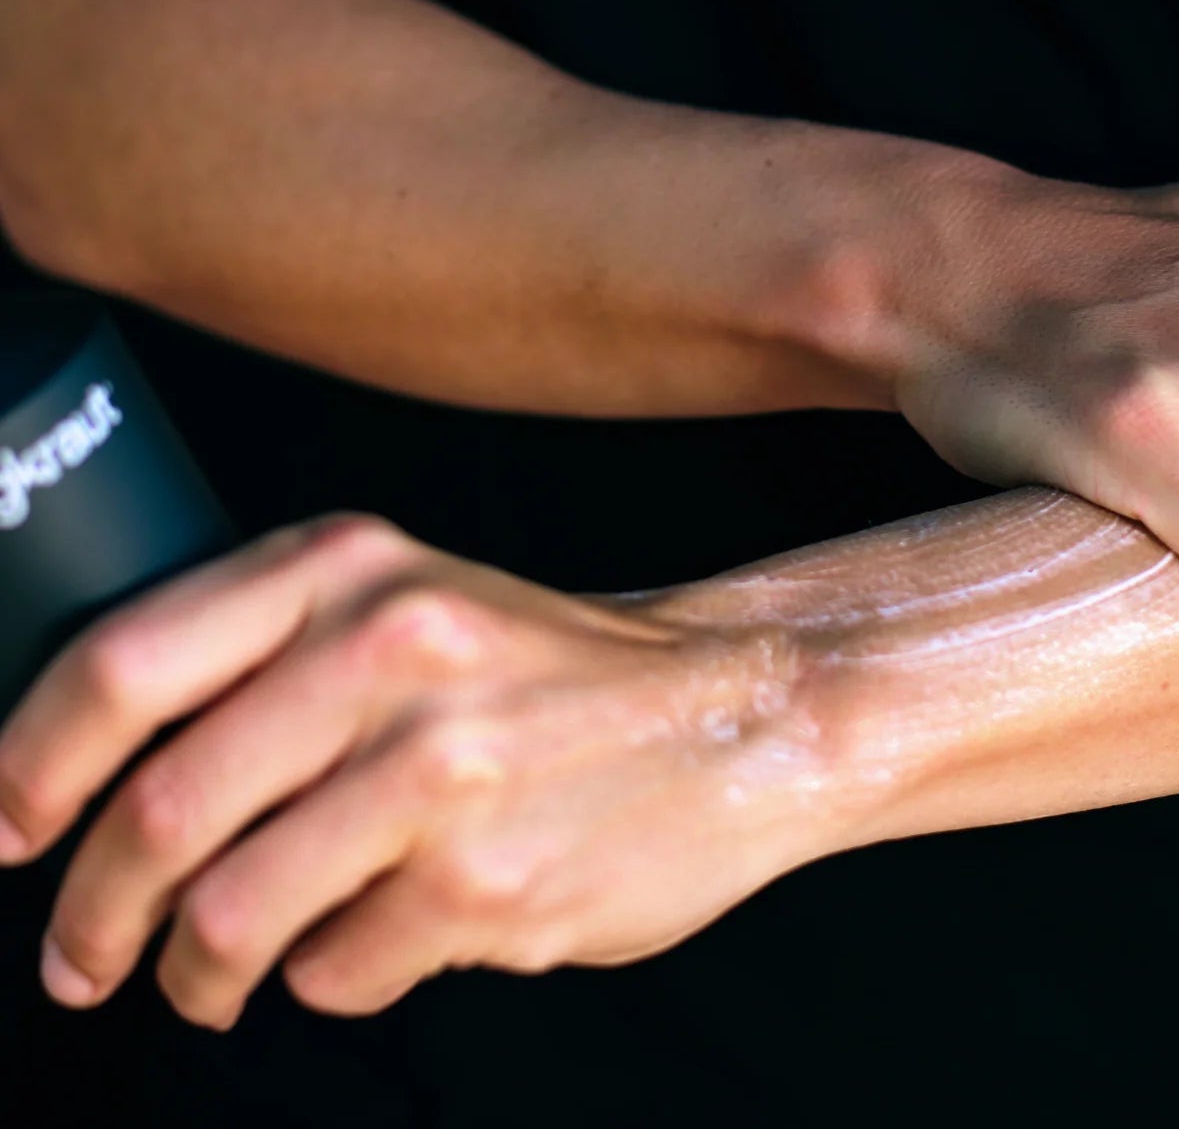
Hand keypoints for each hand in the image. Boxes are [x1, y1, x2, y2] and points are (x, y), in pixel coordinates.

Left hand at [0, 514, 821, 1028]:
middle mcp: (388, 655)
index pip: (124, 662)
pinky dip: (332, 977)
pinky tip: (375, 940)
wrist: (733, 713)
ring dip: (198, 973)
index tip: (8, 827)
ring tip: (211, 979)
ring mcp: (439, 773)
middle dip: (91, 917)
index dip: (31, 762)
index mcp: (354, 571)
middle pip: (156, 814)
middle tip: (86, 955)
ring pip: (228, 919)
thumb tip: (117, 769)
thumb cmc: (558, 669)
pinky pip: (338, 972)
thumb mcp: (420, 601)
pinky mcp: (485, 884)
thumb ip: (282, 654)